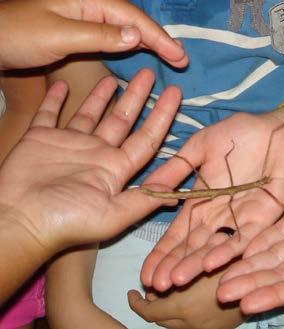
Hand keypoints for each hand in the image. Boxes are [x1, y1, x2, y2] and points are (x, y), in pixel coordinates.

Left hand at [0, 0, 187, 68]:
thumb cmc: (19, 34)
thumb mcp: (60, 34)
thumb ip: (99, 34)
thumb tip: (137, 37)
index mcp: (90, 0)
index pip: (133, 19)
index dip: (159, 38)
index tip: (180, 56)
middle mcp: (92, 5)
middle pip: (135, 21)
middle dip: (160, 40)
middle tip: (182, 60)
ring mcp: (88, 17)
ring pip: (127, 28)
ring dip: (150, 43)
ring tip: (171, 57)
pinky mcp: (83, 30)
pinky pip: (114, 36)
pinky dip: (132, 46)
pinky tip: (142, 53)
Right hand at [0, 68, 180, 253]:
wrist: (20, 221)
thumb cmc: (68, 220)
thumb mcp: (114, 214)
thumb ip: (144, 200)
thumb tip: (179, 193)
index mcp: (116, 169)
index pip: (147, 138)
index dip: (163, 116)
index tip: (175, 93)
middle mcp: (97, 154)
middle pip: (123, 120)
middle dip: (137, 97)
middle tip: (149, 73)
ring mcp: (69, 144)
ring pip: (90, 113)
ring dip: (101, 95)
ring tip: (113, 77)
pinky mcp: (40, 138)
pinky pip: (49, 113)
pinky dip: (54, 99)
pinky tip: (61, 84)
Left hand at [128, 267, 246, 328]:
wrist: (261, 284)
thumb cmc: (231, 264)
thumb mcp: (201, 260)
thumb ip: (176, 274)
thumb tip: (156, 283)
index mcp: (182, 307)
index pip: (148, 312)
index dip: (136, 303)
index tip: (131, 293)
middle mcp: (189, 323)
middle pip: (159, 321)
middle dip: (150, 307)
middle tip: (150, 293)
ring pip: (172, 326)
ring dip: (165, 313)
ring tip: (167, 297)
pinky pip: (187, 328)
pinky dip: (180, 318)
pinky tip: (186, 304)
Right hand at [141, 110, 283, 290]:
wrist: (277, 129)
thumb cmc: (238, 134)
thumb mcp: (199, 147)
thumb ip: (176, 167)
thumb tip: (148, 188)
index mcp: (201, 200)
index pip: (178, 232)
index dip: (163, 252)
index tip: (147, 271)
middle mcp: (218, 215)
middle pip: (193, 245)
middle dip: (174, 265)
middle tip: (156, 286)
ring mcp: (239, 218)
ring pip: (214, 246)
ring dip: (195, 263)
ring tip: (176, 280)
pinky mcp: (263, 217)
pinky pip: (244, 237)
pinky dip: (227, 250)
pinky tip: (209, 264)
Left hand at [217, 148, 283, 313]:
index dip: (275, 296)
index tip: (248, 304)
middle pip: (282, 272)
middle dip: (253, 284)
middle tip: (223, 293)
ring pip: (276, 253)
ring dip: (250, 266)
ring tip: (224, 277)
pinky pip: (280, 230)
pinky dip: (261, 240)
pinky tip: (242, 249)